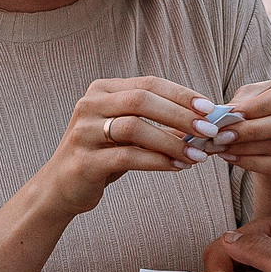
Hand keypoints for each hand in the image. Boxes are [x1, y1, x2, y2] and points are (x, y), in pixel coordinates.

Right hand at [32, 76, 209, 218]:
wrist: (60, 188)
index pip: (148, 83)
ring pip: (135, 127)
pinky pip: (128, 157)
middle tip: (209, 130)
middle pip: (142, 100)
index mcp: (101, 91)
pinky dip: (157, 161)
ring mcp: (84, 132)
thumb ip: (157, 123)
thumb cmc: (101, 156)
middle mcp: (89, 105)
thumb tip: (203, 120)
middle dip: (180, 114)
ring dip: (172, 141)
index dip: (181, 94)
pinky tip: (177, 167)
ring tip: (198, 155)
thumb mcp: (128, 134)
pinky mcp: (85, 161)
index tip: (210, 108)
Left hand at [198, 68, 270, 176]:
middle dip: (251, 131)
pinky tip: (234, 158)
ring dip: (249, 149)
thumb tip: (223, 116)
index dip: (259, 107)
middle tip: (221, 136)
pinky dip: (255, 164)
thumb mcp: (252, 94)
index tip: (230, 115)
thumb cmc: (262, 101)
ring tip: (222, 147)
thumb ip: (242, 103)